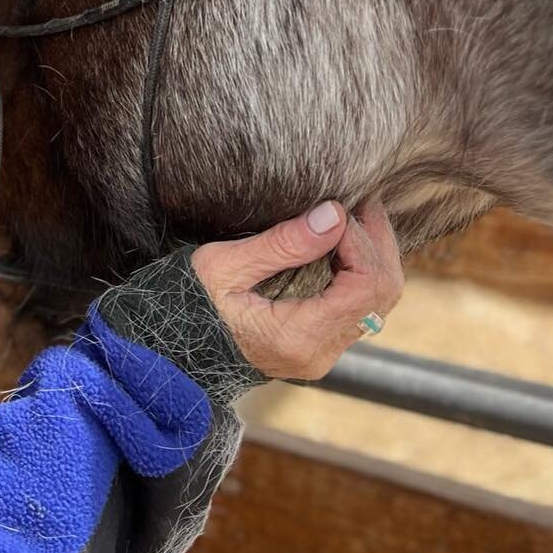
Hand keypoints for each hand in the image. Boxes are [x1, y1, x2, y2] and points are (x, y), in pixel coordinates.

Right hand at [191, 198, 402, 379]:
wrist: (171, 349)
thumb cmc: (187, 305)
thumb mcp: (224, 267)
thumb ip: (282, 244)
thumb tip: (334, 215)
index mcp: (298, 338)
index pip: (364, 288)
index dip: (362, 241)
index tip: (341, 207)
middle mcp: (320, 352)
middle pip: (382, 296)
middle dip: (378, 243)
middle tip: (362, 200)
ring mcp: (322, 351)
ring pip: (376, 302)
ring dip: (372, 255)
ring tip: (354, 215)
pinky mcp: (318, 343)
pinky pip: (359, 306)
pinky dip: (359, 270)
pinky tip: (342, 241)